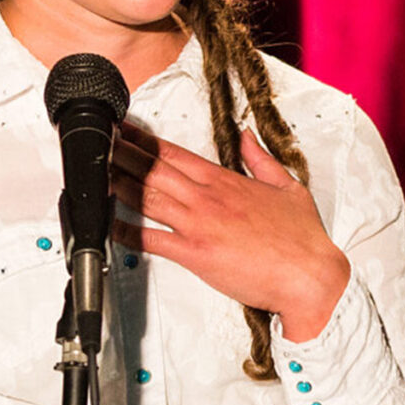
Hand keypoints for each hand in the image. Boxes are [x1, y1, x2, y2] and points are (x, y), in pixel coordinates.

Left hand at [112, 126, 350, 339]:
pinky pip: (152, 240)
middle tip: (96, 142)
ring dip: (117, 183)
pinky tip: (108, 223)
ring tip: (94, 172)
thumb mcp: (288, 186)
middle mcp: (207, 198)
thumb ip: (261, 159)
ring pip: (148, 197)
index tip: (124, 129)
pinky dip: (127, 231)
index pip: (175, 154)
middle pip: (153, 169)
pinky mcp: (196, 254)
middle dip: (121, 153)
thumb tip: (247, 136)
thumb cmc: (302, 238)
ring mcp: (199, 225)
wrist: (309, 276)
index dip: (144, 140)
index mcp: (226, 180)